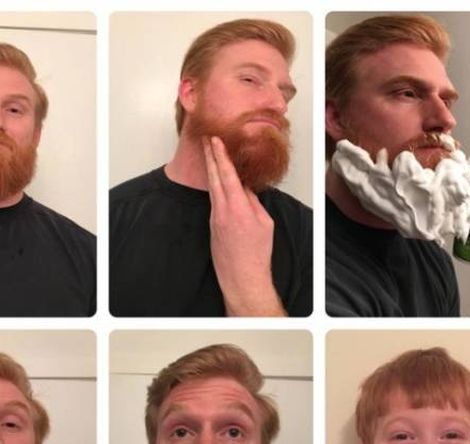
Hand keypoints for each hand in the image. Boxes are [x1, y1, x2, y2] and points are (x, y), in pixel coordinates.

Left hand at [203, 136, 286, 315]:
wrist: (241, 277)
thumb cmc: (257, 254)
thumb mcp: (264, 223)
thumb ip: (254, 203)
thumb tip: (245, 190)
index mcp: (237, 208)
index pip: (226, 175)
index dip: (220, 156)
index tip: (215, 140)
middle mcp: (222, 211)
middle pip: (214, 178)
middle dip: (210, 157)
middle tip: (205, 139)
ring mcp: (215, 219)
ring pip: (212, 189)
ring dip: (210, 170)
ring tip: (208, 154)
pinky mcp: (212, 226)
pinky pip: (213, 201)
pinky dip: (214, 187)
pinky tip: (215, 180)